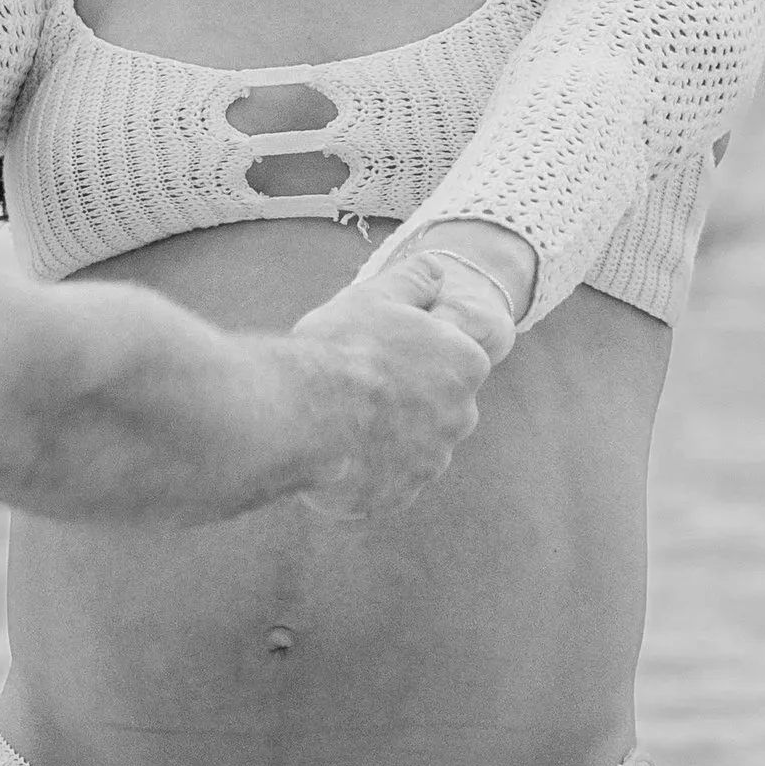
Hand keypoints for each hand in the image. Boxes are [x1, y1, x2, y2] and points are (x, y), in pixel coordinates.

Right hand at [279, 251, 497, 525]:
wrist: (299, 412)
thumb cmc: (340, 347)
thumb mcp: (377, 296)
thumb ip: (415, 280)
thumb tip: (437, 268)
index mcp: (465, 364)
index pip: (450, 361)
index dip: (409, 354)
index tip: (375, 352)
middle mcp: (459, 418)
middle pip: (433, 407)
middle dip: (401, 400)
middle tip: (353, 385)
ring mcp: (428, 463)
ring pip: (408, 447)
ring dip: (381, 437)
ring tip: (334, 419)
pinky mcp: (396, 496)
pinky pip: (382, 482)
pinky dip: (362, 471)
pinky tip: (330, 450)